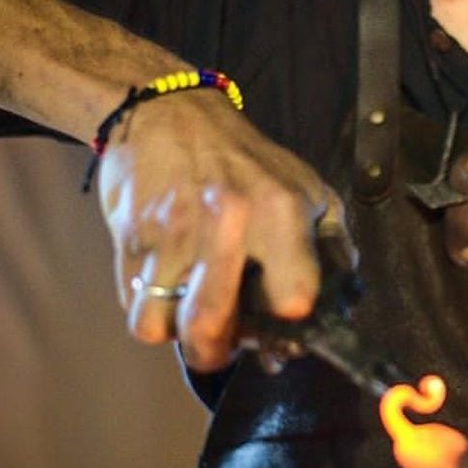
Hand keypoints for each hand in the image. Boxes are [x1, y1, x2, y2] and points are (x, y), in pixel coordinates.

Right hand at [97, 88, 352, 371]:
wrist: (170, 112)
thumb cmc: (248, 159)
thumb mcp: (309, 188)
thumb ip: (333, 246)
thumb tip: (337, 309)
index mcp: (279, 213)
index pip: (292, 301)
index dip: (287, 331)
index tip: (281, 332)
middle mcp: (225, 224)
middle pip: (210, 329)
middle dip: (219, 354)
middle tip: (226, 345)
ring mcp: (171, 233)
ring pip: (160, 327)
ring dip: (177, 334)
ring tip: (192, 315)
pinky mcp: (129, 238)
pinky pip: (133, 306)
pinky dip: (150, 312)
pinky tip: (170, 292)